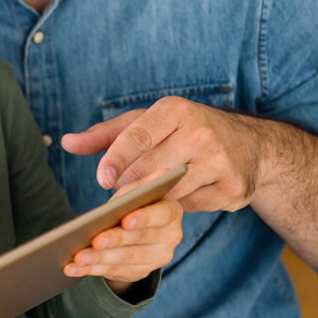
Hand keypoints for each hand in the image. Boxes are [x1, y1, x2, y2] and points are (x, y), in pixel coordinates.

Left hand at [62, 96, 264, 212]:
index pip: (139, 135)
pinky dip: (180, 207)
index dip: (117, 158)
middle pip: (152, 169)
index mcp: (176, 111)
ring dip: (152, 201)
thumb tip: (66, 143)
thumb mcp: (148, 122)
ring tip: (141, 202)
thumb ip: (106, 134)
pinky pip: (192, 207)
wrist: (250, 146)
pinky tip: (178, 199)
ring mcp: (220, 162)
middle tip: (115, 200)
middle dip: (130, 187)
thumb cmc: (184, 131)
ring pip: (171, 192)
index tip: (101, 179)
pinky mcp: (232, 189)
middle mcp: (201, 133)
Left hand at [64, 193, 184, 291]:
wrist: (137, 229)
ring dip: (99, 259)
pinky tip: (73, 268)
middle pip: (139, 239)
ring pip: (125, 259)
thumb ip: (139, 186)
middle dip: (115, 240)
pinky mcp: (139, 271)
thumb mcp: (136, 192)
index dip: (143, 218)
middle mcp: (170, 237)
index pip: (161, 215)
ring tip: (78, 257)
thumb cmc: (134, 203)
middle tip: (95, 241)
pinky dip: (90, 270)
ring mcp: (156, 258)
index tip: (125, 220)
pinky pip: (113, 271)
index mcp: (171, 211)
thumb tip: (152, 175)